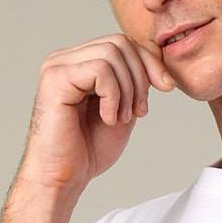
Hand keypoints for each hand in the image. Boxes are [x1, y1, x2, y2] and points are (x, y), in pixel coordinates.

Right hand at [16, 35, 176, 198]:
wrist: (63, 180)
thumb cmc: (87, 151)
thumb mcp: (123, 109)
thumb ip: (135, 83)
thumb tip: (157, 58)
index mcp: (80, 63)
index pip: (122, 43)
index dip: (149, 61)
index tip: (166, 88)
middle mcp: (66, 59)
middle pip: (120, 42)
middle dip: (141, 77)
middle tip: (139, 112)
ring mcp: (58, 66)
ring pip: (112, 53)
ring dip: (127, 90)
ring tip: (120, 118)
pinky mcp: (56, 79)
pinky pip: (100, 70)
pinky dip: (113, 96)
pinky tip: (107, 119)